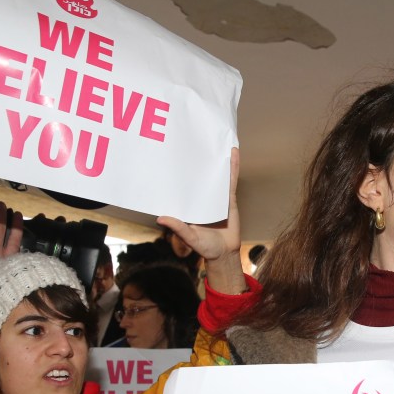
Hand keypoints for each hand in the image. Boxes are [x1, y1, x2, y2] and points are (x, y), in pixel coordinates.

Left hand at [157, 147, 244, 293]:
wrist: (225, 254)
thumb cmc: (205, 247)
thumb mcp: (190, 237)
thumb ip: (178, 227)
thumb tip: (160, 218)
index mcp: (190, 204)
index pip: (182, 184)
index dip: (177, 171)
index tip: (170, 156)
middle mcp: (202, 197)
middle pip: (199, 175)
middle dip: (196, 159)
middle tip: (190, 140)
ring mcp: (216, 197)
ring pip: (216, 174)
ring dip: (215, 158)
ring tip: (214, 140)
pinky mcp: (229, 198)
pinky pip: (231, 180)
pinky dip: (232, 167)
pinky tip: (233, 153)